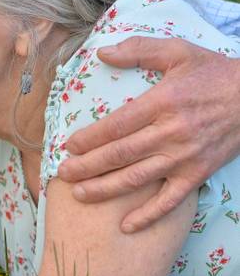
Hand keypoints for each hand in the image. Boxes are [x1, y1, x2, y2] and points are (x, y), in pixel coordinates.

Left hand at [58, 37, 239, 232]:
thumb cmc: (213, 73)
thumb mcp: (177, 52)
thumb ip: (138, 50)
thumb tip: (102, 53)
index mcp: (162, 103)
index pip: (117, 125)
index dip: (90, 138)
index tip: (68, 146)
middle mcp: (171, 133)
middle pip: (120, 154)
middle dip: (87, 166)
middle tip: (62, 174)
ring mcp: (185, 157)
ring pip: (137, 178)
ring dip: (105, 189)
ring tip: (79, 194)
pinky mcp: (198, 174)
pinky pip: (170, 201)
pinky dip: (148, 215)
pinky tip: (126, 226)